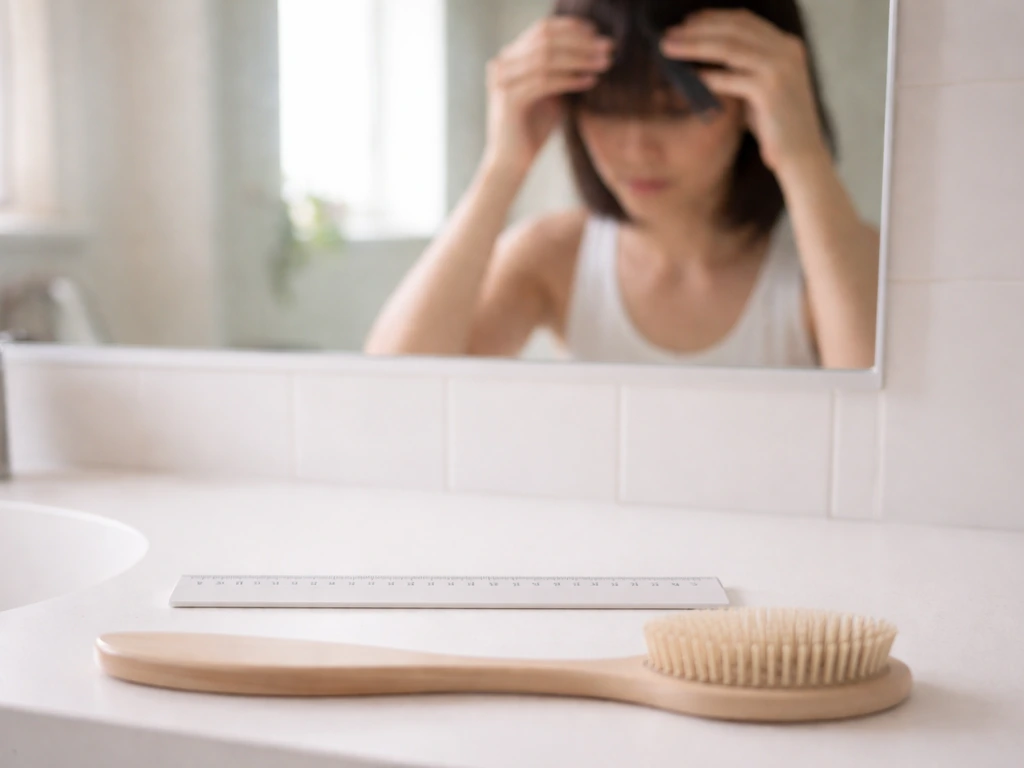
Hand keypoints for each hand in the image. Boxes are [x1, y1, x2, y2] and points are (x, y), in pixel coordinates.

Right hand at [484, 17, 612, 176]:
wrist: (512, 163)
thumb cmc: (533, 130)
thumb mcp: (551, 94)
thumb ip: (562, 72)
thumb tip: (592, 51)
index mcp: (510, 58)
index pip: (542, 29)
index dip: (571, 28)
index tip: (598, 34)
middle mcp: (503, 64)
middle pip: (546, 39)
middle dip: (580, 42)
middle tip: (608, 47)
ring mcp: (503, 80)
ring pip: (546, 58)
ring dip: (579, 58)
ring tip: (604, 64)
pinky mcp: (509, 98)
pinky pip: (544, 81)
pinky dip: (569, 79)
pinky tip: (590, 81)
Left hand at [661, 9, 829, 174]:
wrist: (802, 155)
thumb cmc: (775, 125)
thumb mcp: (759, 87)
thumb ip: (740, 68)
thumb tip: (702, 56)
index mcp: (786, 45)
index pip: (744, 20)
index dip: (712, 18)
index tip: (685, 23)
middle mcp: (787, 50)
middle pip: (734, 28)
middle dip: (698, 28)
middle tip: (668, 34)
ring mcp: (781, 68)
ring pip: (730, 47)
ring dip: (695, 45)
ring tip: (669, 48)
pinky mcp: (771, 90)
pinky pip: (731, 78)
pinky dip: (708, 76)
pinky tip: (689, 78)